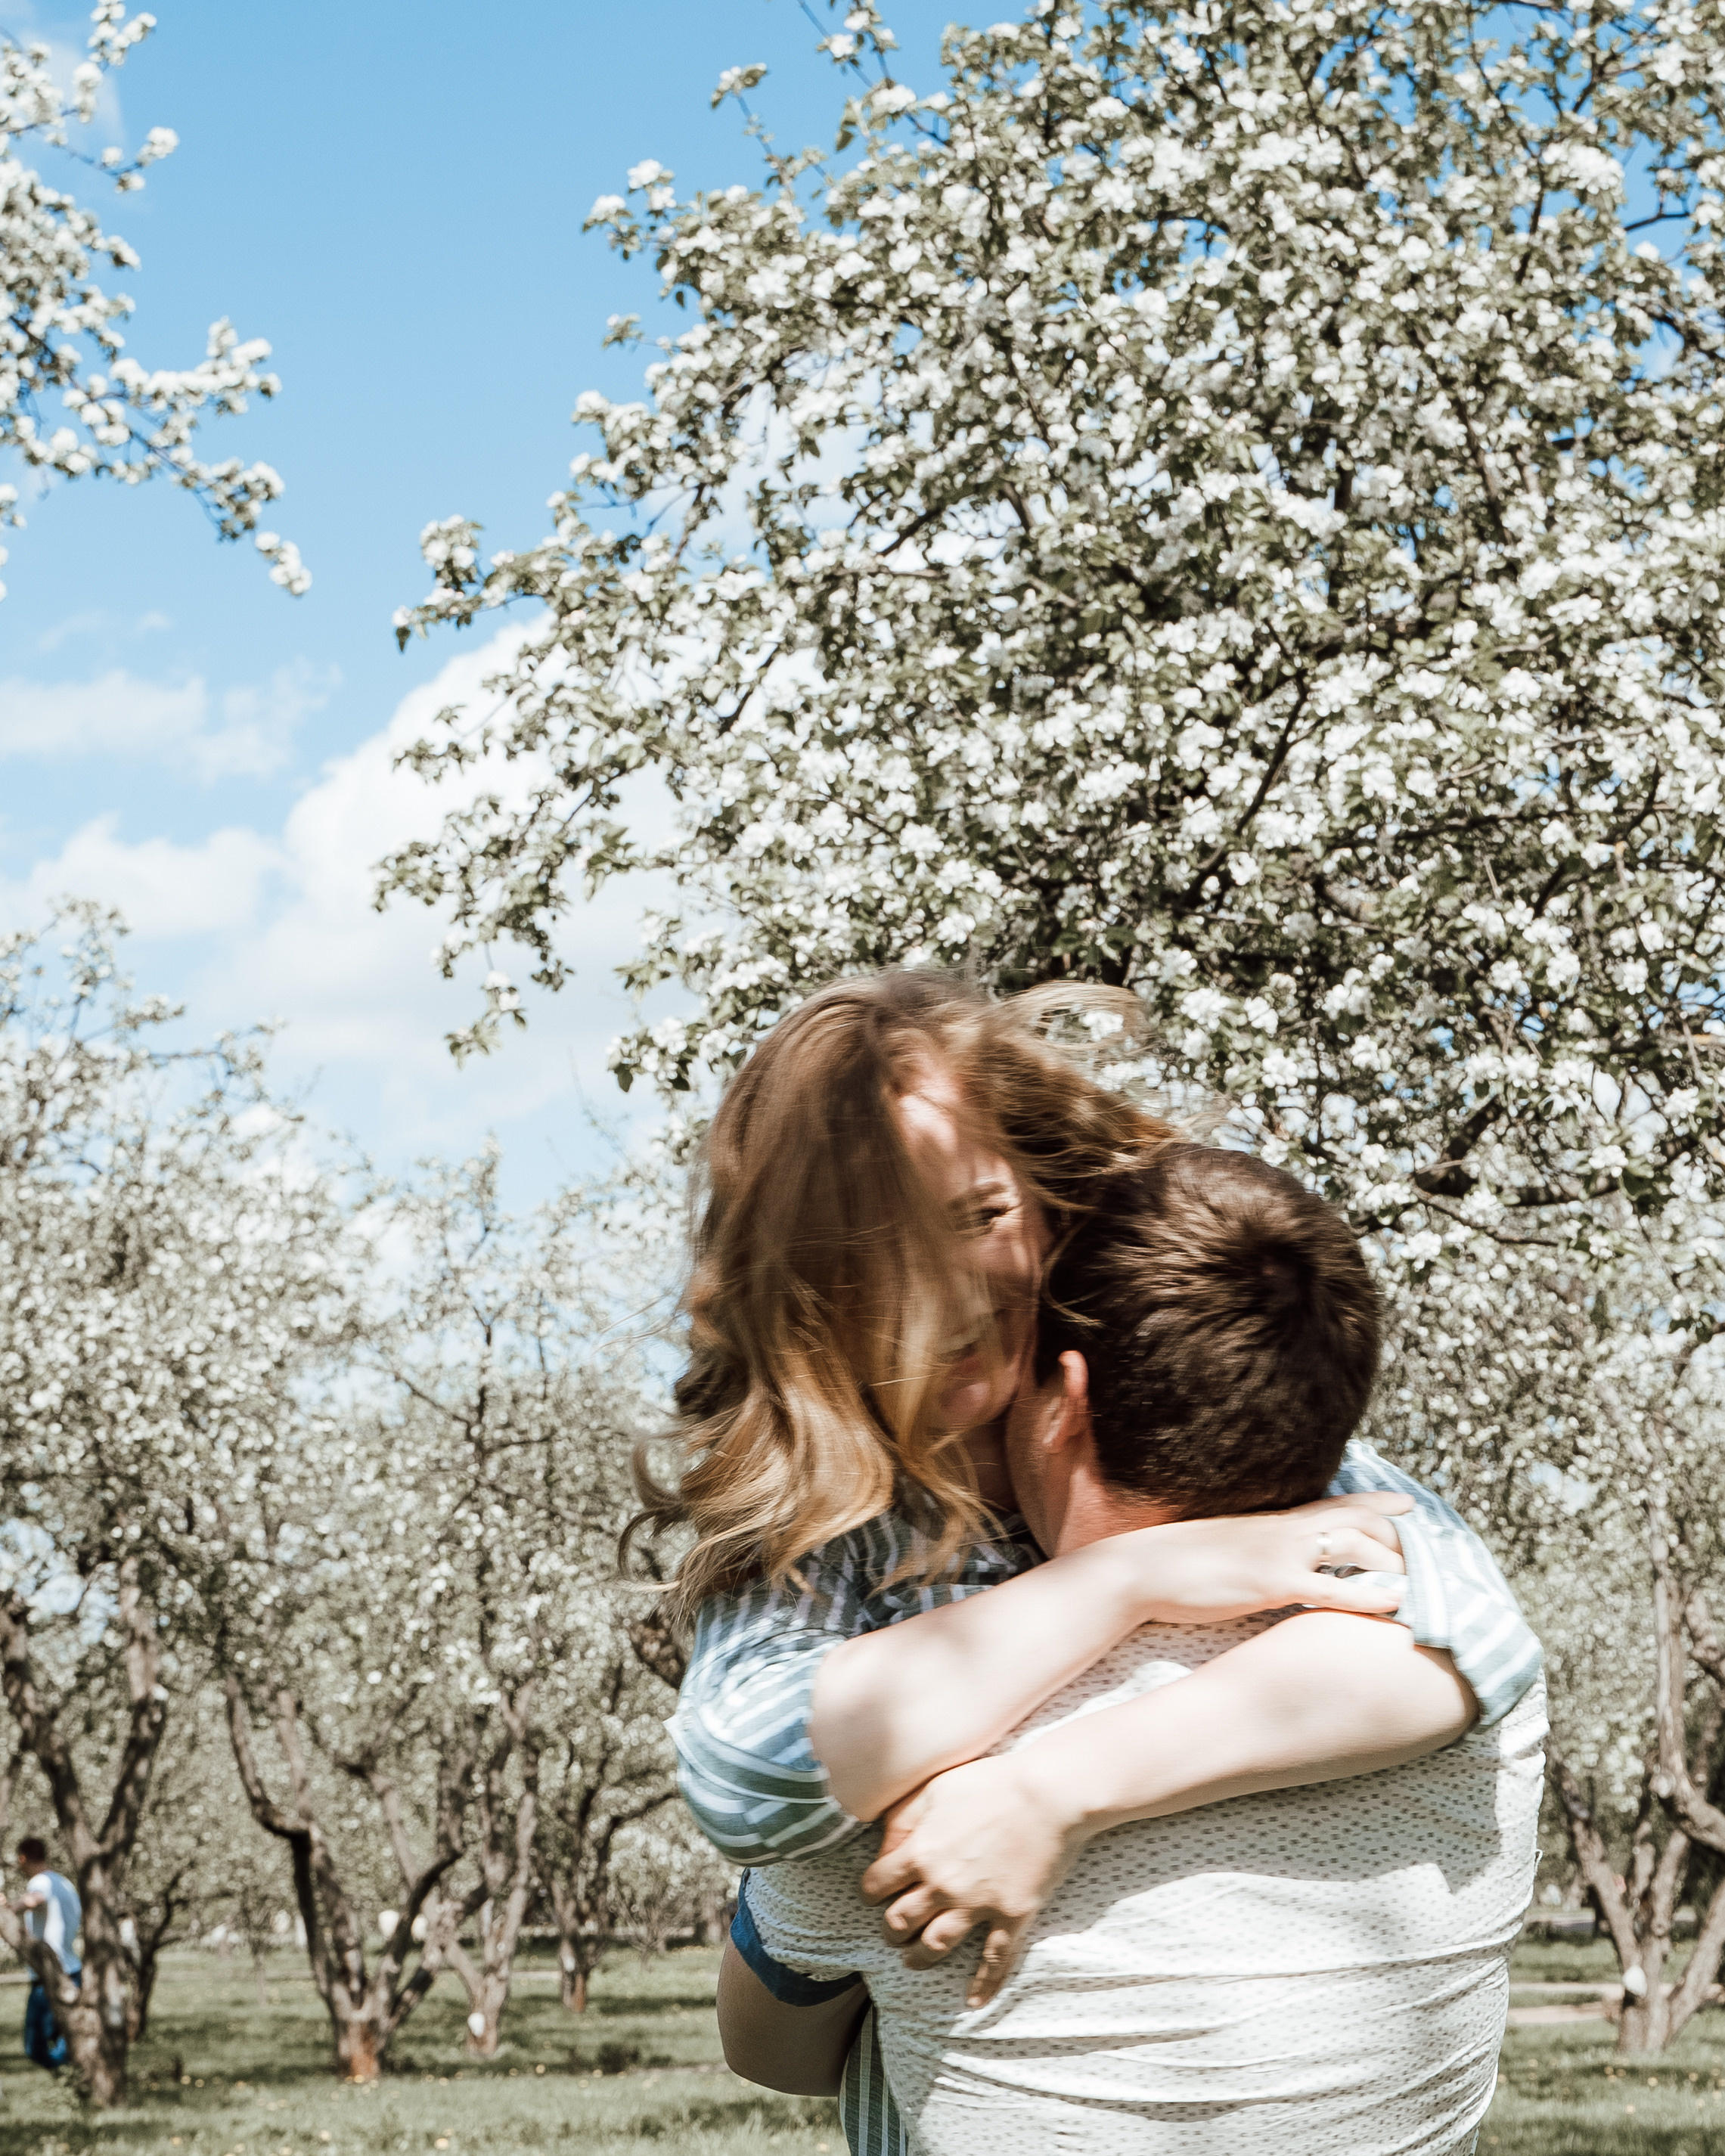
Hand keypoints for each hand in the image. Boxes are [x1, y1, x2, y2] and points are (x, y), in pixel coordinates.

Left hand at [860, 1749, 1079, 2008]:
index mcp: (920, 1852)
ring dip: (920, 1958)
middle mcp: (943, 1885)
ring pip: (936, 1946)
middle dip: (892, 1931)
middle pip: (900, 1922)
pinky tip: (974, 2002)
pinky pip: (995, 1960)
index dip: (871, 1892)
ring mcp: (978, 1905)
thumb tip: (884, 1849)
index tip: (874, 1895)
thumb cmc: (990, 1782)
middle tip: (894, 1933)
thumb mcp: (934, 1787)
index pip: (876, 1885)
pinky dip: (983, 1985)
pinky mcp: (1012, 1916)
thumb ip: (902, 1818)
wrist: (1048, 1793)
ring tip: (914, 1962)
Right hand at [1128, 1491, 1409, 1623]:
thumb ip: (1254, 1546)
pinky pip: (1332, 1587)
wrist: (1139, 1569)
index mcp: (1272, 1521)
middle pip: (1357, 1518)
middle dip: (1399, 1533)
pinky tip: (1395, 1604)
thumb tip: (1266, 1555)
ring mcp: (1280, 1553)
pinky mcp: (1272, 1583)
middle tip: (1435, 1551)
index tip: (1409, 1504)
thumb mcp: (1224, 1545)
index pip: (1335, 1502)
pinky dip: (1367, 1594)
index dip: (1376, 1502)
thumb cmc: (1175, 1564)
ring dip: (1395, 1562)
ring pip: (1355, 1545)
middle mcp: (1283, 1529)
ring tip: (1427, 1581)